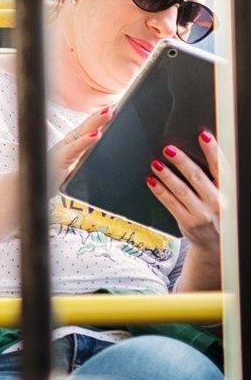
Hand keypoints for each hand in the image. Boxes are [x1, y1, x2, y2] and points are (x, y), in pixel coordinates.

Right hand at [49, 106, 110, 192]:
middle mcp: (66, 144)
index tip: (115, 106)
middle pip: (85, 126)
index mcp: (71, 145)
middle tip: (114, 105)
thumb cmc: (53, 179)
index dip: (99, 117)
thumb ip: (85, 160)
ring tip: (108, 113)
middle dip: (99, 115)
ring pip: (81, 133)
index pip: (87, 128)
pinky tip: (96, 134)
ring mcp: (62, 150)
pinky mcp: (60, 159)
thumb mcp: (74, 169)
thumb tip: (103, 152)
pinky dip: (86, 141)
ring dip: (95, 122)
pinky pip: (75, 149)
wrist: (34, 189)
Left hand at [147, 129, 224, 255]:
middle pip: (197, 177)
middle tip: (169, 148)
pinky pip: (171, 203)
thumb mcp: (221, 195)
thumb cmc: (216, 213)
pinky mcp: (188, 222)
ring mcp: (202, 214)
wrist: (215, 244)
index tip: (202, 135)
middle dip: (182, 161)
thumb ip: (212, 178)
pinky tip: (151, 181)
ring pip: (182, 190)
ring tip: (155, 163)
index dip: (212, 150)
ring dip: (167, 175)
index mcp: (228, 191)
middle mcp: (217, 202)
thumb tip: (195, 152)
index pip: (220, 167)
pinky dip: (160, 191)